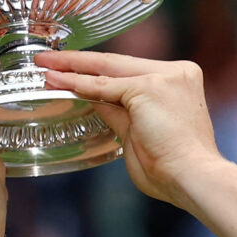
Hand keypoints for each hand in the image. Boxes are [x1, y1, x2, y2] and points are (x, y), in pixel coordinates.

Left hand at [36, 51, 223, 210]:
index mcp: (180, 81)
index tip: (71, 67)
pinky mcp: (149, 87)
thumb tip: (91, 97)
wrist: (192, 177)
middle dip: (78, 61)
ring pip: (107, 69)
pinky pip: (103, 85)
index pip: (129, 70)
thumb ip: (118, 110)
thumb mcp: (139, 130)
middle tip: (47, 59)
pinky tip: (55, 80)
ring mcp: (164, 77)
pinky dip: (77, 83)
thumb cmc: (173, 165)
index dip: (96, 68)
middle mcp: (176, 73)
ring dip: (71, 68)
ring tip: (44, 66)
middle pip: (117, 63)